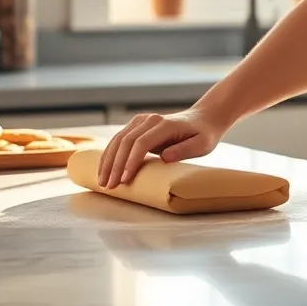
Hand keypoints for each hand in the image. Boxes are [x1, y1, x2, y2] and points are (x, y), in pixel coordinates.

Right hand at [97, 106, 228, 187]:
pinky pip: (118, 140)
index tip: (125, 180)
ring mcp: (141, 121)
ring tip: (103, 182)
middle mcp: (149, 119)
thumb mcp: (202, 144)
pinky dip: (110, 156)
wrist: (202, 119)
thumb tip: (165, 158)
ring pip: (118, 140)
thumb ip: (184, 150)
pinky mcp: (136, 125)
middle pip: (125, 141)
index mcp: (165, 124)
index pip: (142, 142)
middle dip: (115, 165)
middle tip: (110, 186)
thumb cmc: (203, 135)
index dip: (131, 161)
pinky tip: (104, 170)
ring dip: (108, 161)